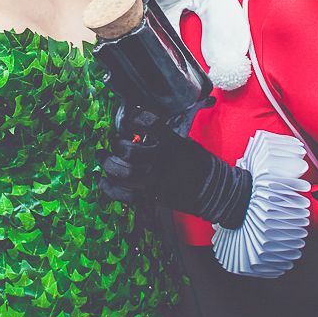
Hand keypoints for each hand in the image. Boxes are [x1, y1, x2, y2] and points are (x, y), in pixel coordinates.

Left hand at [100, 104, 251, 228]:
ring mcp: (156, 182)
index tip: (131, 118)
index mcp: (173, 144)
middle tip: (116, 142)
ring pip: (123, 172)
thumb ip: (165, 136)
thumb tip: (142, 124)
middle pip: (129, 151)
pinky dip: (109, 188)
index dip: (135, 118)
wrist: (215, 192)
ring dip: (108, 163)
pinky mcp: (153, 198)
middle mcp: (162, 162)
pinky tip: (102, 180)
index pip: (150, 123)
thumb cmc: (199, 164)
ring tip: (103, 157)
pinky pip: (124, 195)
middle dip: (117, 144)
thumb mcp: (186, 143)